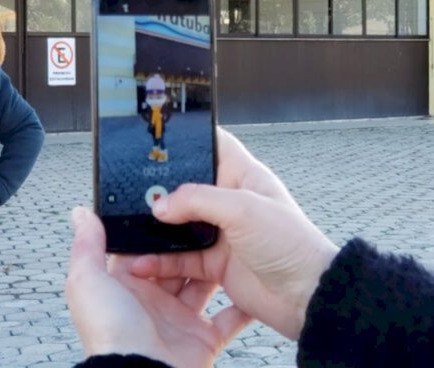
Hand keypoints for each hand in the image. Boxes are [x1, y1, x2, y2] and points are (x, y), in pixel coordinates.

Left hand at [65, 207, 249, 366]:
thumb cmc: (110, 333)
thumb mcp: (88, 282)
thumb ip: (87, 246)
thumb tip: (81, 213)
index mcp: (127, 287)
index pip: (145, 249)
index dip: (158, 228)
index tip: (175, 202)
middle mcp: (155, 302)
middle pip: (180, 262)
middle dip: (193, 242)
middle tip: (210, 216)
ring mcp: (181, 319)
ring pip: (205, 283)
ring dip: (219, 265)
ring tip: (234, 238)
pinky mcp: (205, 337)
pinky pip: (230, 317)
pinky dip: (244, 304)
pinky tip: (253, 281)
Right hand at [130, 129, 339, 339]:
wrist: (306, 295)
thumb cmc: (289, 243)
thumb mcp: (244, 210)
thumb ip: (198, 201)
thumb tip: (161, 205)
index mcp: (244, 177)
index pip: (214, 146)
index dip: (189, 139)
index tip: (157, 138)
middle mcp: (231, 202)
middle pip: (188, 189)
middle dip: (160, 191)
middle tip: (130, 191)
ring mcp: (222, 234)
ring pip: (179, 227)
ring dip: (156, 230)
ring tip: (127, 229)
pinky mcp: (216, 264)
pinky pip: (180, 259)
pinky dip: (161, 262)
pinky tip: (142, 263)